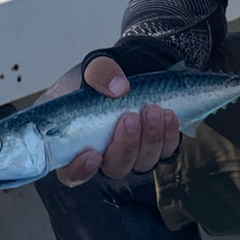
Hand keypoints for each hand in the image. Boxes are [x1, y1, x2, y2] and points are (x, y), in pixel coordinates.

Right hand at [55, 57, 180, 186]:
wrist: (134, 67)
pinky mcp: (156, 148)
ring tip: (154, 111)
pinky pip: (165, 152)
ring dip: (150, 139)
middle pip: (115, 167)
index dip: (80, 171)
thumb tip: (119, 89)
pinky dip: (168, 136)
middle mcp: (105, 155)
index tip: (92, 155)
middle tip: (130, 118)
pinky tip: (168, 116)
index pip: (71, 173)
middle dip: (125, 146)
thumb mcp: (96, 66)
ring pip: (143, 163)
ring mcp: (132, 154)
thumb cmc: (105, 75)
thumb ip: (99, 74)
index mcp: (76, 143)